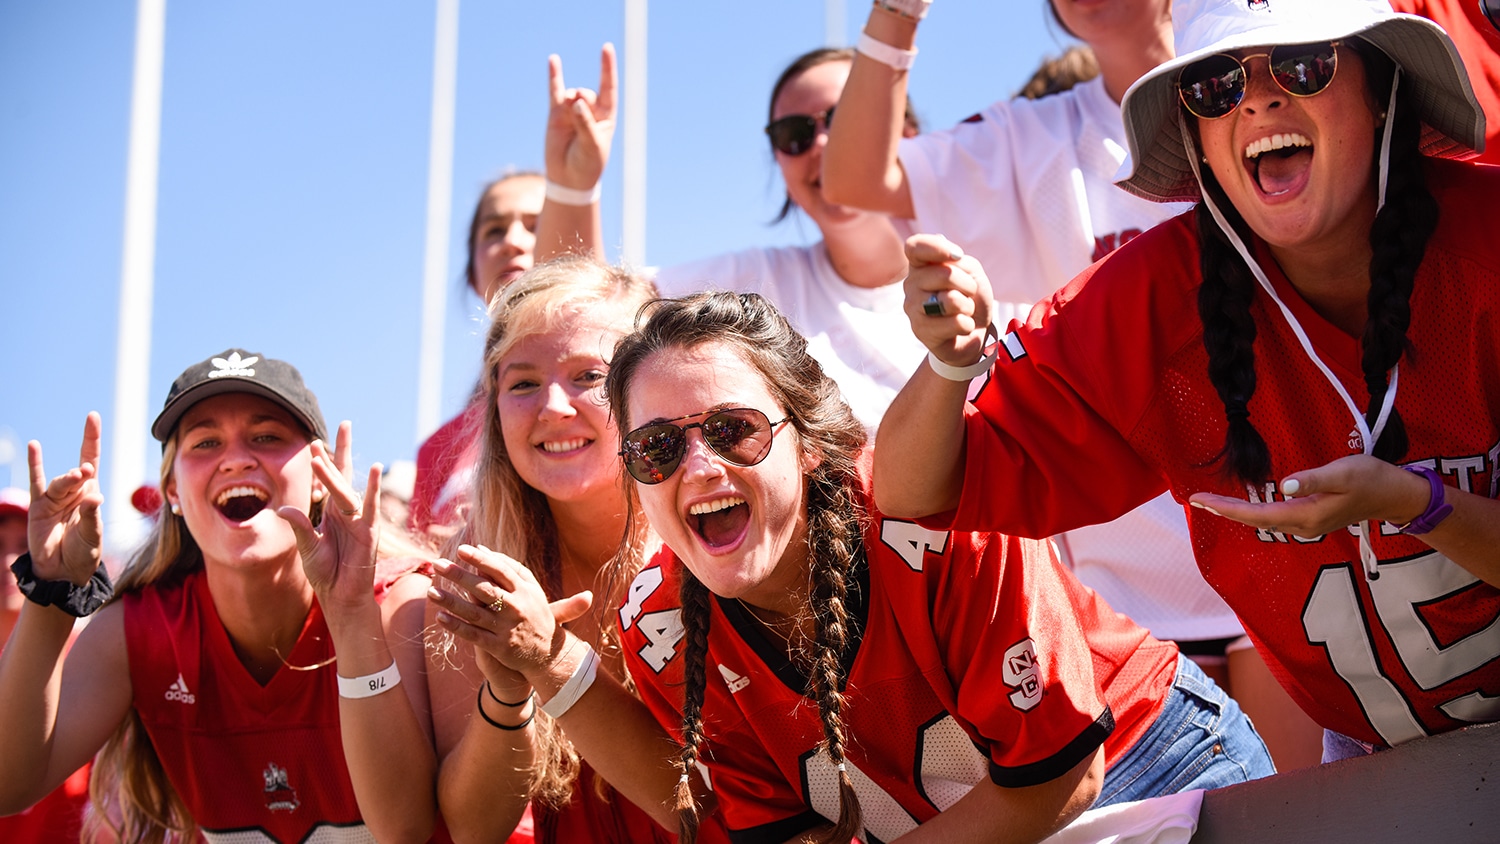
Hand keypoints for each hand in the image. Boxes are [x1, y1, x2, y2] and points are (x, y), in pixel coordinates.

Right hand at [26, 413, 104, 585]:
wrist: (63, 572)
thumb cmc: (83, 552)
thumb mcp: (93, 535)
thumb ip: (92, 515)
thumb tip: (95, 496)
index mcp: (90, 493)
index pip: (92, 459)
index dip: (92, 438)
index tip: (92, 416)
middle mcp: (73, 491)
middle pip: (78, 472)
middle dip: (82, 470)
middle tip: (87, 472)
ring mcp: (55, 498)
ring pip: (60, 482)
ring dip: (67, 479)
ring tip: (78, 477)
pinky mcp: (38, 507)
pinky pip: (36, 482)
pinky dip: (35, 464)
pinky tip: (33, 446)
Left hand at [278, 421, 381, 609]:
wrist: (341, 598)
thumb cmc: (327, 575)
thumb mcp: (308, 548)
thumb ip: (300, 526)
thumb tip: (285, 507)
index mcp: (332, 514)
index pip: (327, 482)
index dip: (322, 462)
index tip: (314, 441)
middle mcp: (347, 512)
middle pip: (342, 475)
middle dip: (341, 450)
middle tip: (344, 423)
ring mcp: (359, 520)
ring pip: (345, 489)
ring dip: (336, 470)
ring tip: (329, 447)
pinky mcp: (369, 531)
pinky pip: (370, 506)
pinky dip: (372, 488)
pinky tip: (375, 468)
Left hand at [428, 547, 592, 687]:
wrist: (547, 652)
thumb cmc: (534, 612)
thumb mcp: (531, 588)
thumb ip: (509, 567)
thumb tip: (481, 548)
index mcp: (524, 590)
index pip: (500, 570)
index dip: (480, 560)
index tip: (460, 550)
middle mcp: (515, 607)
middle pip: (484, 589)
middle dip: (460, 576)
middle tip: (438, 564)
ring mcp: (506, 628)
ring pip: (474, 613)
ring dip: (451, 602)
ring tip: (431, 592)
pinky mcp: (498, 647)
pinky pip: (473, 635)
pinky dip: (457, 627)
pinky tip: (440, 617)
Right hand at [544, 44, 616, 191]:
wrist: (568, 179)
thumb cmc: (587, 164)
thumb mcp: (592, 146)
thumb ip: (585, 123)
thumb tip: (576, 102)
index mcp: (606, 117)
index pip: (608, 87)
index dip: (607, 68)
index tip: (606, 48)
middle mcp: (590, 111)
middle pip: (587, 93)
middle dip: (582, 100)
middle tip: (578, 112)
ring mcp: (572, 111)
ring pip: (572, 95)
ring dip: (571, 103)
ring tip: (569, 117)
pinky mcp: (556, 114)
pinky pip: (555, 91)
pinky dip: (554, 76)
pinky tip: (553, 60)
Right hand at [903, 234, 994, 366]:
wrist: (974, 331)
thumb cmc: (969, 296)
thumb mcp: (970, 271)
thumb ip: (959, 261)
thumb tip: (952, 258)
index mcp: (920, 265)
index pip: (915, 247)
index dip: (936, 247)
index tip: (958, 255)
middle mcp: (911, 284)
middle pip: (945, 274)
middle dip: (968, 285)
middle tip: (967, 294)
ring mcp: (912, 308)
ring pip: (950, 300)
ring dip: (967, 306)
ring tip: (962, 311)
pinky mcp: (920, 331)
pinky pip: (956, 323)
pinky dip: (967, 325)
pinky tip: (959, 327)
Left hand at [1190, 454, 1430, 537]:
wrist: (1398, 495)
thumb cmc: (1372, 478)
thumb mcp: (1343, 472)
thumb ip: (1313, 479)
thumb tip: (1284, 486)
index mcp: (1306, 515)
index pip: (1257, 514)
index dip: (1227, 508)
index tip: (1200, 499)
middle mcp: (1303, 525)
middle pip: (1255, 520)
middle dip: (1224, 510)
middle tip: (1195, 499)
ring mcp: (1307, 524)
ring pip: (1263, 520)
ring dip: (1236, 512)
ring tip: (1210, 501)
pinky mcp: (1312, 518)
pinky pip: (1274, 517)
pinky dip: (1253, 511)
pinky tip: (1242, 505)